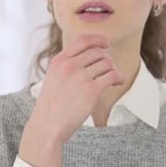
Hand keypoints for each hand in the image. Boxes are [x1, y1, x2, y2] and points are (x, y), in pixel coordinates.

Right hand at [18, 34, 124, 166]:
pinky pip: (112, 75)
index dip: (98, 40)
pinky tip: (118, 82)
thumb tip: (89, 57)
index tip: (106, 43)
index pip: (83, 40)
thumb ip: (66, 66)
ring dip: (113, 70)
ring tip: (113, 78)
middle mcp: (69, 65)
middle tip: (108, 70)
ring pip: (107, 63)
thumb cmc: (51, 106)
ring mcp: (81, 77)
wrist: (47, 126)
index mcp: (59, 60)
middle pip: (98, 52)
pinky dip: (119, 77)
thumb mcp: (53, 78)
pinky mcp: (92, 90)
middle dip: (106, 60)